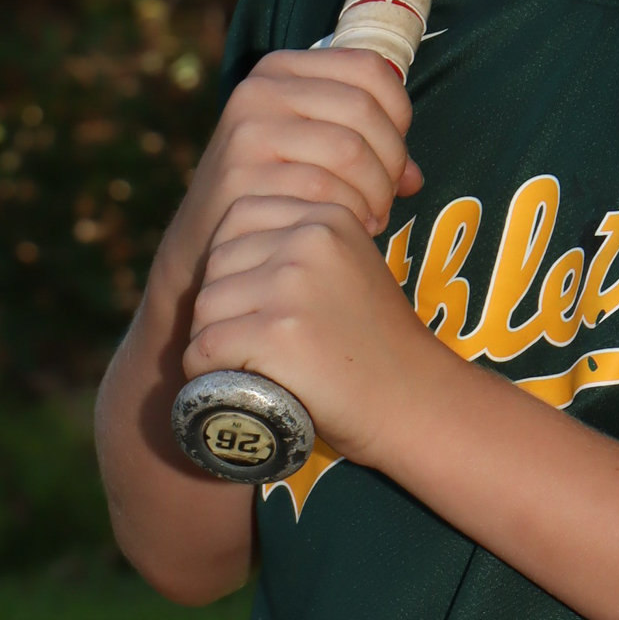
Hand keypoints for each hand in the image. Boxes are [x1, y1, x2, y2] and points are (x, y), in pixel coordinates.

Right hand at [159, 45, 419, 305]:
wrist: (210, 244)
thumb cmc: (278, 193)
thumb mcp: (313, 149)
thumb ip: (367, 146)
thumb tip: (415, 178)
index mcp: (282, 69)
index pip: (369, 69)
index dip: (399, 115)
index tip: (395, 156)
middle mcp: (259, 90)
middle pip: (364, 111)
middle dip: (391, 162)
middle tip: (387, 198)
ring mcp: (248, 132)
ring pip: (350, 151)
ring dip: (375, 194)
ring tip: (371, 217)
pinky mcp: (242, 177)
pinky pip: (325, 192)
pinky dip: (350, 215)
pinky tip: (347, 230)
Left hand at [181, 192, 446, 463]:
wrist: (413, 402)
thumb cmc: (374, 344)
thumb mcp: (349, 269)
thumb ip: (301, 246)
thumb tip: (226, 248)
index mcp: (327, 217)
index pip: (239, 217)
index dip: (236, 265)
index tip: (260, 303)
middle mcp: (309, 241)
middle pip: (217, 263)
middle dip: (224, 306)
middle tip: (259, 343)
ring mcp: (292, 285)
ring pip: (206, 306)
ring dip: (215, 342)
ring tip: (253, 365)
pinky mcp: (276, 334)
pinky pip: (205, 347)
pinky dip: (209, 374)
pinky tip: (239, 384)